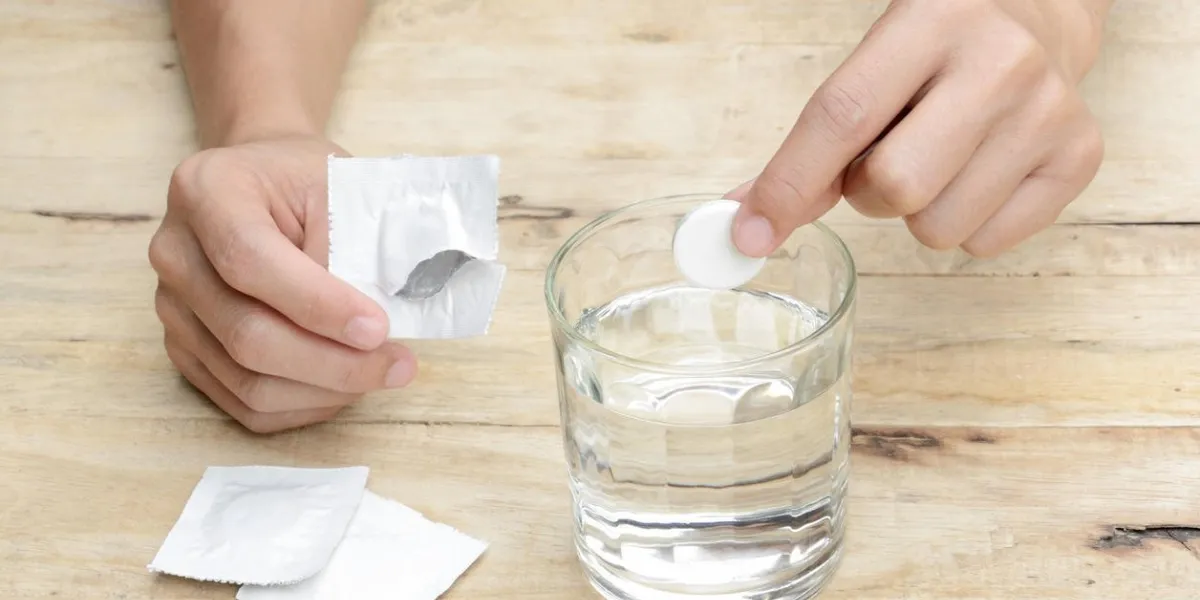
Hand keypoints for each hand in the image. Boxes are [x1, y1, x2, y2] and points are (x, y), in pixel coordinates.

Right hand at [149, 136, 416, 432]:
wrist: (264, 183)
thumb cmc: (306, 180)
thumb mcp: (336, 183)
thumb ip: (347, 245)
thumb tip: (373, 330)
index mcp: (206, 191)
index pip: (250, 262)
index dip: (318, 305)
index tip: (378, 328)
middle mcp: (175, 253)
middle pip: (247, 335)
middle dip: (334, 363)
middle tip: (399, 364)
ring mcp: (173, 307)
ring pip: (247, 379)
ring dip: (325, 390)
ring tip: (381, 373)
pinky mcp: (186, 349)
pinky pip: (243, 402)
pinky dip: (303, 405)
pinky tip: (345, 386)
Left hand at [729, 0, 1107, 257]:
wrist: (1038, 11)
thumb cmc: (934, 50)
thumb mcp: (870, 68)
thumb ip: (811, 146)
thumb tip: (746, 223)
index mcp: (928, 23)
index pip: (841, 117)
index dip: (788, 183)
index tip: (750, 232)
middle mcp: (999, 63)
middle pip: (894, 187)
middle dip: (867, 193)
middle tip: (882, 160)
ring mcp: (1048, 112)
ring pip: (937, 228)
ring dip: (917, 212)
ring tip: (937, 158)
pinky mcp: (1080, 156)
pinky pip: (985, 243)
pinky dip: (966, 224)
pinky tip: (978, 172)